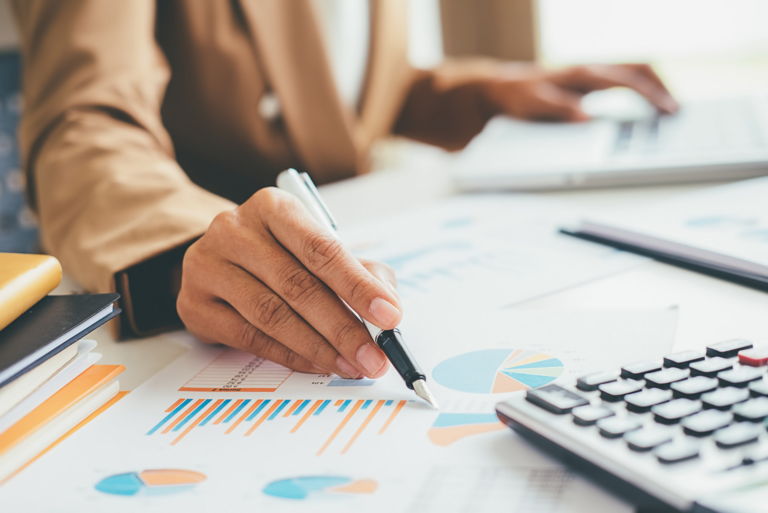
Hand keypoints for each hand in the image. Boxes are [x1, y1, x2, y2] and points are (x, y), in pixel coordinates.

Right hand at [177, 188, 401, 378]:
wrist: (220, 259)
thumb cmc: (281, 253)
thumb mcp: (321, 249)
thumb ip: (361, 273)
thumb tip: (389, 309)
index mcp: (273, 207)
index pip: (321, 248)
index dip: (358, 286)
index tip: (389, 316)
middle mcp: (234, 230)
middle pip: (297, 285)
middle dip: (343, 327)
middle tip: (374, 356)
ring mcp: (207, 266)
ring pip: (272, 315)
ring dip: (319, 347)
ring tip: (352, 365)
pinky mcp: (194, 304)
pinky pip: (249, 338)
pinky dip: (290, 355)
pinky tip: (318, 364)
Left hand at [481, 63, 678, 121]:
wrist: (504, 88)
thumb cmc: (519, 96)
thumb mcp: (535, 104)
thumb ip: (560, 109)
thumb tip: (588, 117)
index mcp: (584, 74)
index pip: (628, 81)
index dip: (651, 95)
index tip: (668, 111)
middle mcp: (591, 70)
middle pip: (640, 69)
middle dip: (663, 88)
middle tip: (678, 111)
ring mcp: (593, 75)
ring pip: (634, 73)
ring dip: (655, 87)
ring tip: (670, 109)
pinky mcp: (591, 83)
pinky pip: (624, 81)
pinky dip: (642, 90)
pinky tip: (647, 108)